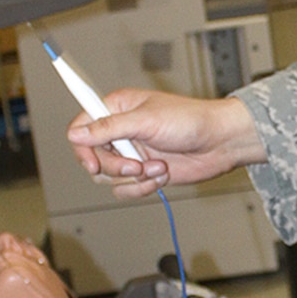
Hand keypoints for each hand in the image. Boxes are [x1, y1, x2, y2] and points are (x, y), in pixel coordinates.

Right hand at [67, 90, 266, 198]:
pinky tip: (163, 174)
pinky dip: (144, 186)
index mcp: (117, 109)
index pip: (81, 127)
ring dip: (134, 178)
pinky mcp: (142, 172)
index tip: (93, 163)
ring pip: (108, 177)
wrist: (220, 143)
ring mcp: (131, 153)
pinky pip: (126, 189)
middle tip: (137, 166)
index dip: (82, 147)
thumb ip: (109, 128)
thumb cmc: (191, 120)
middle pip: (93, 158)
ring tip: (157, 167)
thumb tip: (76, 133)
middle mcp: (120, 131)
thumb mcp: (147, 121)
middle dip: (116, 167)